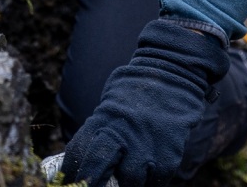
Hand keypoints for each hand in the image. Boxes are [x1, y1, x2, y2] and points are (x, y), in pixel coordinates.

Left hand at [61, 17, 230, 186]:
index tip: (72, 181)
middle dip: (92, 184)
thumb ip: (99, 129)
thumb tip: (83, 157)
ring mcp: (145, 146)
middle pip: (96, 170)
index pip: (77, 153)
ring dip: (127, 184)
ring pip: (129, 181)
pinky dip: (151, 182)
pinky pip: (156, 181)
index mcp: (102, 119)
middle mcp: (121, 134)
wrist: (174, 72)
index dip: (72, 172)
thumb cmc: (137, 89)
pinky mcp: (168, 154)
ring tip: (127, 180)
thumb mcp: (110, 102)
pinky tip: (148, 177)